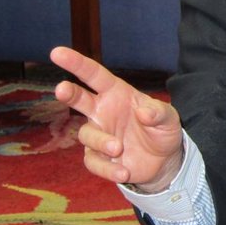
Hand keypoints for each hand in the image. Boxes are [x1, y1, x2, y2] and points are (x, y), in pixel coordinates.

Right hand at [50, 46, 183, 190]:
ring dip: (101, 141)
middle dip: (68, 92)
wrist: (164, 160)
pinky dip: (107, 169)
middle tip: (62, 89)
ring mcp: (98, 135)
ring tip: (118, 148)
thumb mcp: (168, 118)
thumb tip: (144, 112)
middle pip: (78, 98)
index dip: (76, 63)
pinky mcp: (99, 158)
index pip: (94, 75)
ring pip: (86, 134)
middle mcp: (102, 111)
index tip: (57, 53)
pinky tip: (123, 171)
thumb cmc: (161, 130)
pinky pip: (93, 162)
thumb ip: (158, 112)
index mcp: (116, 94)